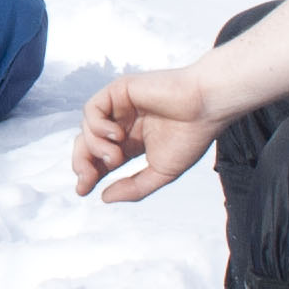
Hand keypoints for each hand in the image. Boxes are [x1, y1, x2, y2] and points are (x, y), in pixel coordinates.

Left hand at [72, 67, 219, 203]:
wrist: (206, 107)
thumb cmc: (191, 136)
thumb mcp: (161, 172)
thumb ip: (134, 188)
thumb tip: (104, 198)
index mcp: (131, 142)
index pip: (100, 160)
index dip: (88, 175)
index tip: (84, 191)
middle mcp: (122, 124)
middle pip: (86, 144)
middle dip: (82, 164)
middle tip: (88, 179)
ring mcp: (119, 106)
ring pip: (86, 130)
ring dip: (95, 148)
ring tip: (116, 156)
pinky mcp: (118, 90)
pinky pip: (91, 110)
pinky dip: (97, 126)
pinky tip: (117, 135)